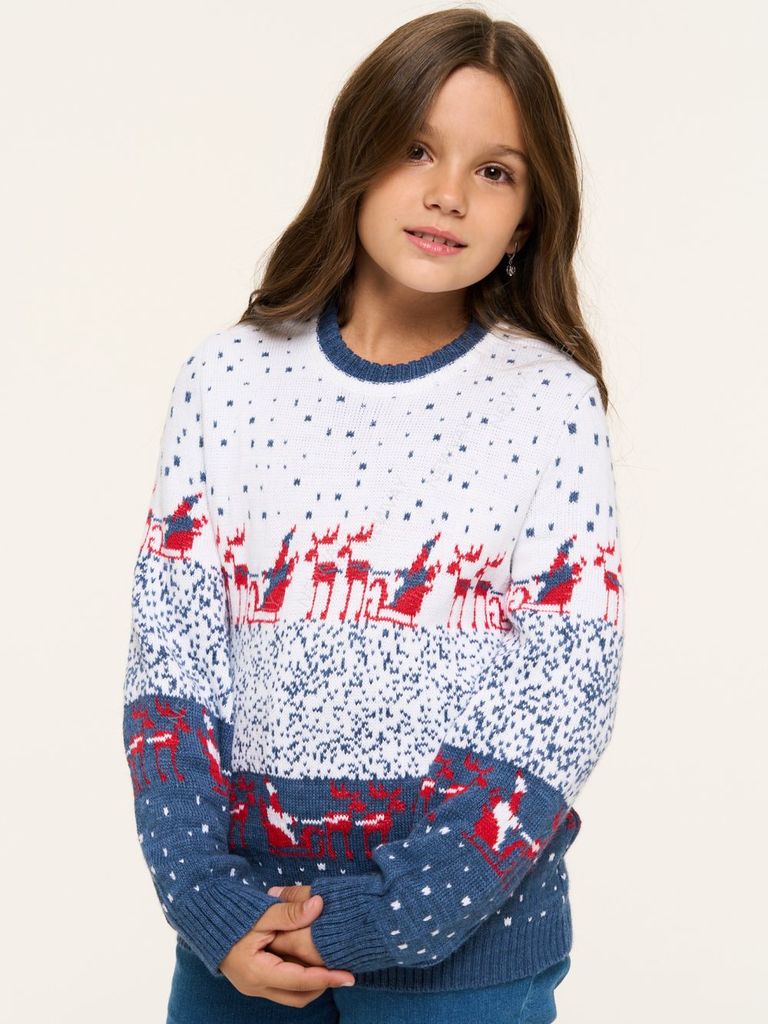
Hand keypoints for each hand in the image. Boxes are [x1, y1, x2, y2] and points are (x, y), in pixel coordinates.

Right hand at [219, 893, 354, 1006]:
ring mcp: (254, 984)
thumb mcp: (261, 912)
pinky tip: (310, 957)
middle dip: (322, 986)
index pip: (300, 982)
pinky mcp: (254, 977)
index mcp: (257, 973)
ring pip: (291, 993)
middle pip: (298, 996)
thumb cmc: (230, 914)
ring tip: (330, 962)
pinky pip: (282, 984)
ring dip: (311, 982)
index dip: (327, 978)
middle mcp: (255, 986)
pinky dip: (299, 975)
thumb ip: (290, 913)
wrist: (202, 915)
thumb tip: (319, 906)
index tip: (348, 975)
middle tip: (343, 970)